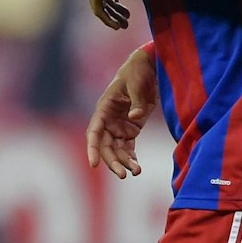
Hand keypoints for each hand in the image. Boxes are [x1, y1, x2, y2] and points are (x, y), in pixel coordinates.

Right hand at [86, 46, 157, 179]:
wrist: (149, 68)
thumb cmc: (137, 72)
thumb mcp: (137, 84)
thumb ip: (136, 102)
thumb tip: (135, 118)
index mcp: (104, 108)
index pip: (94, 132)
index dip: (92, 148)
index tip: (93, 163)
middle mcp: (108, 120)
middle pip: (105, 146)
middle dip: (112, 161)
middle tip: (122, 175)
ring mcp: (119, 126)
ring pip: (117, 150)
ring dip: (124, 162)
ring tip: (136, 172)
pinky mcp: (131, 129)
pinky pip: (128, 148)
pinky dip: (132, 158)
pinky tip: (137, 168)